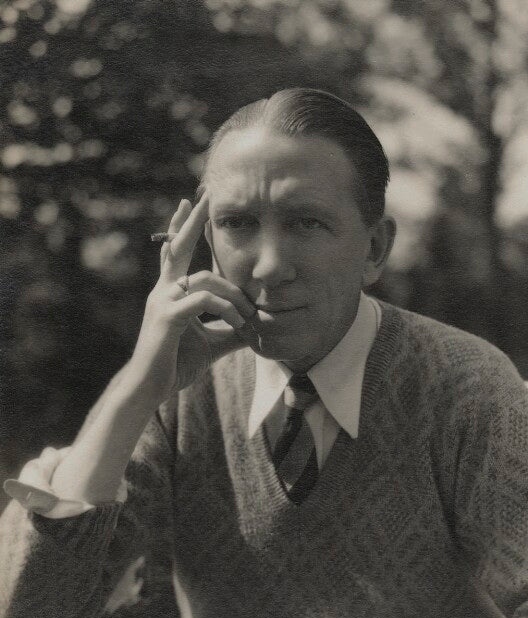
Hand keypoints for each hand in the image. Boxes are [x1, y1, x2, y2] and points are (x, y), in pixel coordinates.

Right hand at [126, 196, 255, 403]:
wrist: (148, 389)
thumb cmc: (175, 365)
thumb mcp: (211, 345)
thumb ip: (230, 332)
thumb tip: (255, 328)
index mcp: (170, 293)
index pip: (175, 253)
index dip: (181, 229)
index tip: (189, 204)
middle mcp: (163, 292)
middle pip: (178, 248)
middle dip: (193, 222)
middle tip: (205, 197)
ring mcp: (163, 303)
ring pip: (203, 278)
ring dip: (233, 293)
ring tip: (248, 314)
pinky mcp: (168, 318)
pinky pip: (203, 300)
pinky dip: (225, 308)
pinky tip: (238, 323)